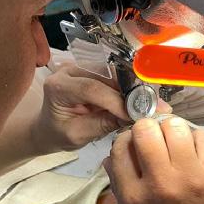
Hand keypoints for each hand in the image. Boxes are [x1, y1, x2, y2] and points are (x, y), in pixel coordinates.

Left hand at [31, 64, 171, 153]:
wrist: (49, 128)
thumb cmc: (59, 134)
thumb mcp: (78, 135)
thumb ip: (102, 124)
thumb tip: (132, 117)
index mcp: (58, 86)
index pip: (91, 88)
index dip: (116, 100)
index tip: (135, 115)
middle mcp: (69, 70)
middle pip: (106, 77)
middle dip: (131, 93)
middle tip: (154, 107)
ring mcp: (82, 68)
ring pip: (115, 74)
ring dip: (135, 89)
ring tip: (153, 105)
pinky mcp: (94, 71)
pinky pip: (116, 77)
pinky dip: (131, 89)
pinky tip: (145, 100)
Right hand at [104, 117, 203, 203]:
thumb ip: (121, 187)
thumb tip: (112, 157)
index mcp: (131, 197)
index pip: (119, 147)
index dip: (127, 140)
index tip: (136, 145)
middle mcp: (157, 183)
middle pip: (145, 129)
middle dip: (149, 130)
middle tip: (158, 141)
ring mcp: (189, 178)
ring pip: (175, 127)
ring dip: (173, 130)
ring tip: (178, 144)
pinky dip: (198, 139)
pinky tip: (196, 153)